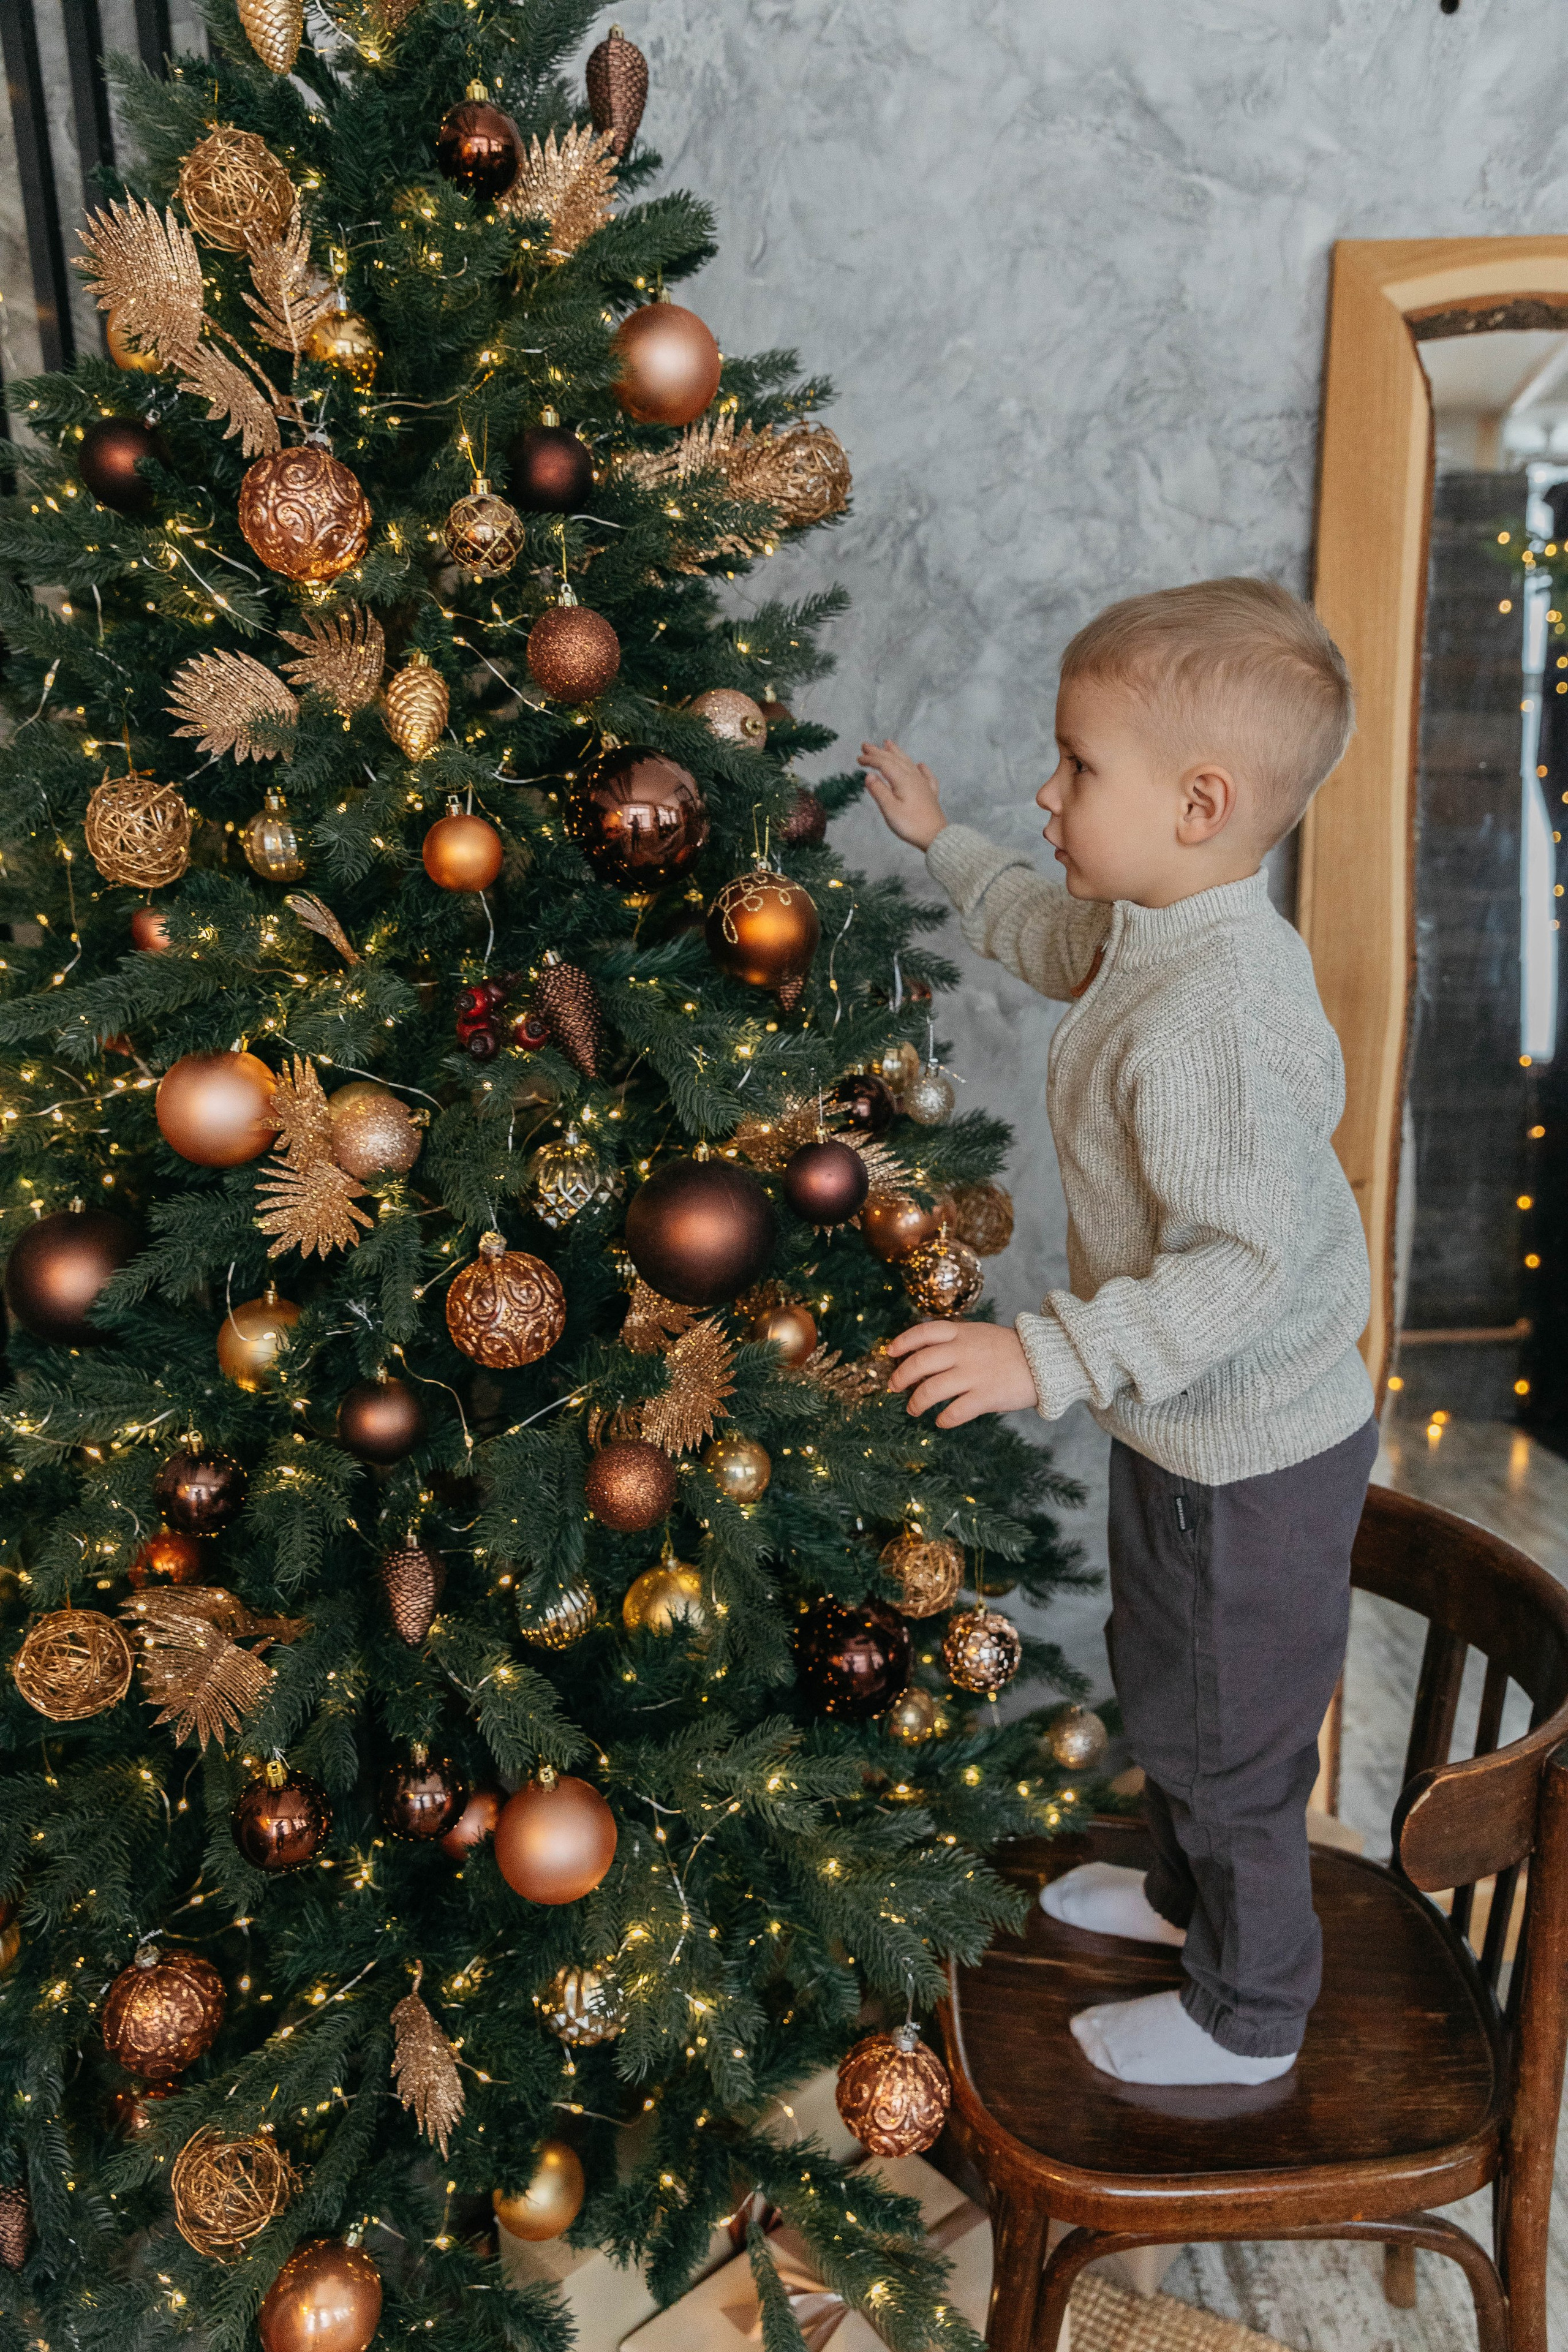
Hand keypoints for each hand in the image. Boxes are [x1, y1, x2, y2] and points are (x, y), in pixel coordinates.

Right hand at [858, 738, 947, 848]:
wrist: (935, 836)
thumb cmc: (911, 825)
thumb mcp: (889, 809)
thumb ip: (878, 791)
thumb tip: (869, 776)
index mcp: (902, 780)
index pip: (883, 764)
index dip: (870, 759)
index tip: (858, 758)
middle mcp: (913, 777)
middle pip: (895, 759)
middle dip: (879, 752)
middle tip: (866, 745)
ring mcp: (923, 784)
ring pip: (908, 763)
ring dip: (897, 753)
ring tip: (889, 744)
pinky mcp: (930, 794)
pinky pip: (925, 775)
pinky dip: (920, 768)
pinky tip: (920, 765)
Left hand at [885, 1321, 1038, 1426]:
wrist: (1047, 1360)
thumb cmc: (1010, 1350)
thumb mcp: (980, 1334)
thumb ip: (955, 1343)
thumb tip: (924, 1358)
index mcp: (962, 1333)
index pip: (924, 1332)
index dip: (903, 1342)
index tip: (890, 1353)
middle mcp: (964, 1352)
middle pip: (920, 1363)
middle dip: (901, 1377)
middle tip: (893, 1387)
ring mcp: (974, 1374)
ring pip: (932, 1390)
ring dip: (917, 1402)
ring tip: (913, 1409)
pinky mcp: (986, 1396)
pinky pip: (955, 1412)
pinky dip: (944, 1420)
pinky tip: (942, 1421)